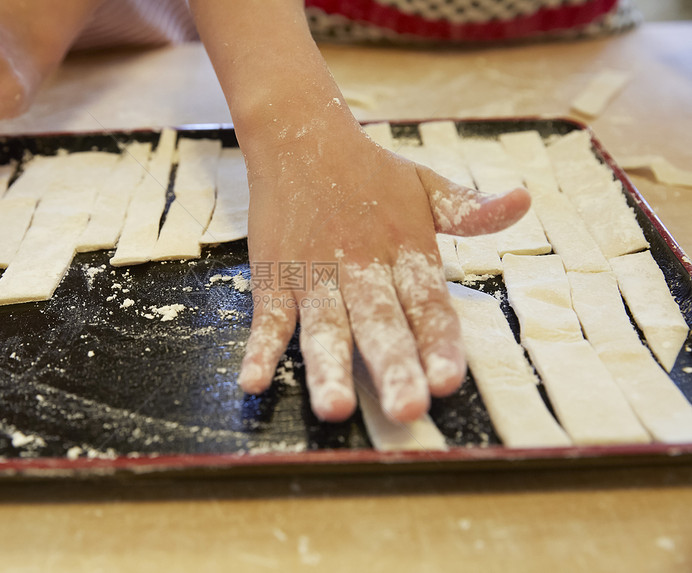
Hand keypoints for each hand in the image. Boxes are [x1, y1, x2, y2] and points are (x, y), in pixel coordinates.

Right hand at [237, 121, 529, 422]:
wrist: (301, 135)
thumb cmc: (369, 170)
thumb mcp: (425, 185)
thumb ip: (470, 209)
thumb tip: (524, 202)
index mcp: (404, 249)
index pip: (428, 303)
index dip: (439, 342)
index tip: (449, 380)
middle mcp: (360, 266)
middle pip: (380, 323)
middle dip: (393, 367)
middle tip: (406, 410)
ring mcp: (314, 272)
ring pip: (324, 326)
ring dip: (328, 367)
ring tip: (335, 408)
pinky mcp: (275, 274)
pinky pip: (267, 316)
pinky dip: (259, 348)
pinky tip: (253, 381)